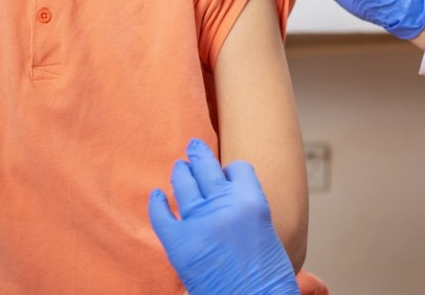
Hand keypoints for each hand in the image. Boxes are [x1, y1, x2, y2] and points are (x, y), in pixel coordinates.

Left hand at [149, 140, 299, 294]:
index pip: (238, 168)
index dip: (232, 170)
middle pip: (206, 166)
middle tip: (194, 146)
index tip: (228, 172)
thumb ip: (248, 210)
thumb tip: (230, 199)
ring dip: (181, 172)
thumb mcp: (266, 231)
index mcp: (252, 201)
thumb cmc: (267, 277)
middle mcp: (224, 205)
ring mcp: (198, 223)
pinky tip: (157, 196)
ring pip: (183, 183)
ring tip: (180, 167)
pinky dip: (158, 202)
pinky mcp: (178, 243)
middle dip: (199, 154)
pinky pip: (161, 213)